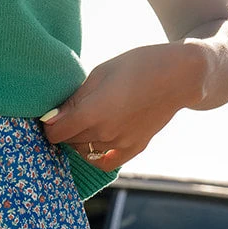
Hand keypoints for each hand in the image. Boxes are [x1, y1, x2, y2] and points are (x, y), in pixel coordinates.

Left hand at [40, 41, 205, 170]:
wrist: (178, 76)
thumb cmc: (137, 66)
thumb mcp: (100, 73)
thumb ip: (74, 99)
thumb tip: (50, 118)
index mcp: (94, 112)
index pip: (55, 133)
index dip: (49, 125)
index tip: (52, 115)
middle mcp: (105, 133)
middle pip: (69, 142)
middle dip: (64, 130)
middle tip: (70, 114)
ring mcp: (120, 144)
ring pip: (85, 152)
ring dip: (79, 141)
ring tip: (87, 120)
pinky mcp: (133, 149)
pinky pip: (105, 163)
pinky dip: (95, 156)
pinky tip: (96, 142)